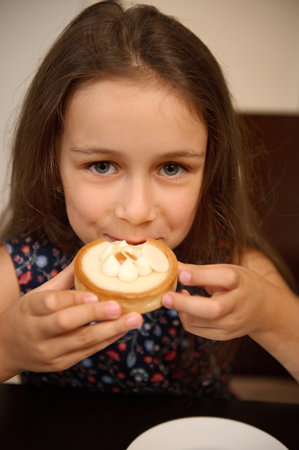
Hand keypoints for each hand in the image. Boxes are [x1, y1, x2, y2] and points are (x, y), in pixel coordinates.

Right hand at [0, 263, 142, 378]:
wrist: (5, 349)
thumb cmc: (26, 315)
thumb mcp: (38, 294)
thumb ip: (64, 280)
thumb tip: (87, 257)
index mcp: (29, 309)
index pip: (50, 303)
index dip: (73, 299)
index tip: (96, 295)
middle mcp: (37, 331)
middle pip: (66, 323)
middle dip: (96, 316)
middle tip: (120, 307)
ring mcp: (48, 351)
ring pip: (81, 341)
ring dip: (111, 330)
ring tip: (134, 320)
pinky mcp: (59, 364)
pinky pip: (86, 352)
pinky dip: (107, 340)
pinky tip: (123, 330)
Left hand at [162, 261, 280, 340]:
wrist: (264, 309)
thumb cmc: (239, 284)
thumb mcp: (226, 270)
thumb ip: (199, 270)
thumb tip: (173, 265)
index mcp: (241, 282)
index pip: (225, 278)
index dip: (201, 276)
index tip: (181, 274)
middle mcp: (238, 305)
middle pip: (212, 310)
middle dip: (185, 304)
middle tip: (165, 296)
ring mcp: (232, 323)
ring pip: (200, 322)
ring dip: (181, 310)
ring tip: (174, 296)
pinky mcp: (224, 335)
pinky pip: (197, 330)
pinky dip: (185, 318)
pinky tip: (185, 307)